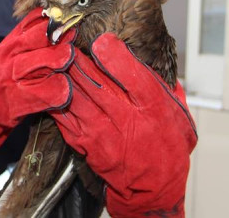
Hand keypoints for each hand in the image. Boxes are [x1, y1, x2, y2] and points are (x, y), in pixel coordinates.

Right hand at [0, 8, 74, 189]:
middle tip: (73, 38)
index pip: (32, 22)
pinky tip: (63, 94)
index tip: (67, 18)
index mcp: (5, 48)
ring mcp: (10, 81)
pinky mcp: (13, 104)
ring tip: (68, 63)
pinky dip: (58, 93)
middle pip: (41, 36)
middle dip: (61, 36)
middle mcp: (7, 59)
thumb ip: (18, 47)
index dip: (52, 18)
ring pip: (45, 61)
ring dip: (61, 61)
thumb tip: (43, 29)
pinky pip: (44, 94)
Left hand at [49, 33, 196, 216]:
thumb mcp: (179, 113)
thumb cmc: (167, 147)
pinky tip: (49, 83)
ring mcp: (102, 132)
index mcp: (153, 107)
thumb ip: (164, 84)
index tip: (102, 40)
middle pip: (96, 82)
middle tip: (66, 40)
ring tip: (54, 56)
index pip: (134, 76)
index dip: (115, 55)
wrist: (154, 188)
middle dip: (77, 58)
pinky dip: (55, 97)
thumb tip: (152, 54)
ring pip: (76, 96)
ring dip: (63, 75)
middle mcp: (127, 118)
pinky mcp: (85, 143)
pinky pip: (64, 116)